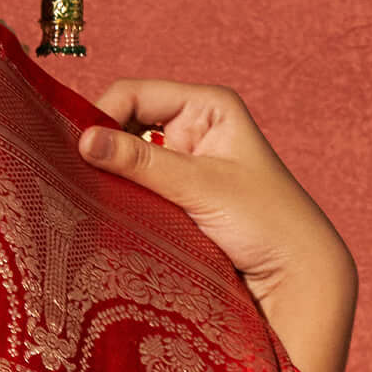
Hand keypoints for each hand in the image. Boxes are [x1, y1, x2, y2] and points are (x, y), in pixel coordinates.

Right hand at [78, 80, 355, 371]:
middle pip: (127, 125)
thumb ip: (140, 162)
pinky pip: (137, 190)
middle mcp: (194, 129)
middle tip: (75, 176)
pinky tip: (108, 213)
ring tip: (89, 197)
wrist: (296, 277)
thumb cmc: (265, 221)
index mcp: (208, 106)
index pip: (135, 94)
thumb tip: (83, 140)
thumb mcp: (199, 186)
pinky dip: (121, 199)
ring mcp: (184, 165)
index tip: (78, 150)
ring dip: (112, 178)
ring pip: (128, 161)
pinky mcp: (177, 199)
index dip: (103, 116)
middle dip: (104, 148)